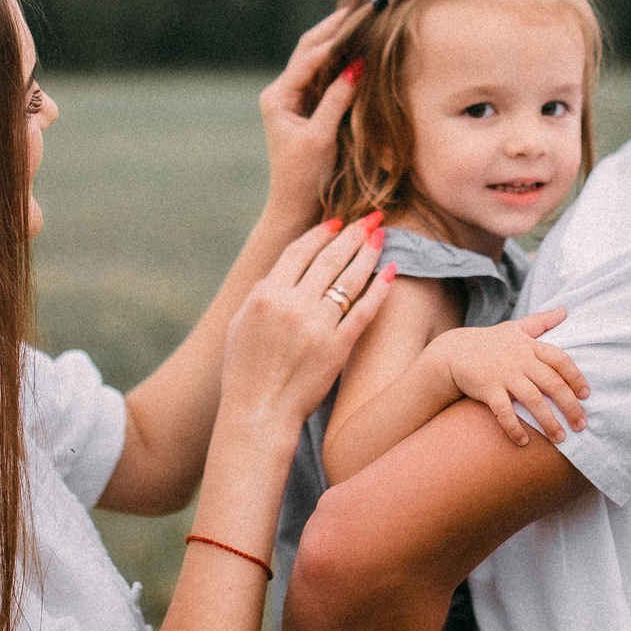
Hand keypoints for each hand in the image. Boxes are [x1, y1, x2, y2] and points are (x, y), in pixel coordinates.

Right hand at [219, 215, 391, 432]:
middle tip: (372, 216)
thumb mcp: (239, 326)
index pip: (298, 252)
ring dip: (368, 253)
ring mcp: (317, 326)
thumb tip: (277, 274)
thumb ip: (259, 295)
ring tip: (383, 235)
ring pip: (349, 279)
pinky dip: (380, 289)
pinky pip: (364, 311)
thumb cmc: (243, 373)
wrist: (258, 414)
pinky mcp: (337, 347)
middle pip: (329, 259)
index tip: (336, 222)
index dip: (320, 234)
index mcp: (265, 295)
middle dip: (353, 233)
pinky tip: (392, 271)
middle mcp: (292, 305)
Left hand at [259, 8, 360, 220]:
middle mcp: (282, 92)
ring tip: (361, 17)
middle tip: (361, 5)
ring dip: (338, 40)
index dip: (336, 37)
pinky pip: (325, 76)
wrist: (294, 206)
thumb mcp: (320, 138)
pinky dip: (341, 60)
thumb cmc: (304, 177)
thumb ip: (336, 100)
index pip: (309, 57)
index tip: (361, 19)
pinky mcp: (307, 107)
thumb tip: (357, 66)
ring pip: (317, 59)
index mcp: (278, 96)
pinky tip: (359, 47)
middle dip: (334, 28)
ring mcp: (294, 98)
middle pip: (310, 49)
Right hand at [433, 308, 589, 444]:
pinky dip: (514, 427)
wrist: (453, 351)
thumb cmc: (490, 341)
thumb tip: (565, 309)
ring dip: (548, 421)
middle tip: (582, 424)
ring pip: (533, 400)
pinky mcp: (487, 389)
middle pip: (552, 383)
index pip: (560, 360)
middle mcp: (520, 360)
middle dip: (570, 406)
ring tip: (560, 438)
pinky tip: (524, 442)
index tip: (586, 394)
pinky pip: (504, 412)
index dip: (576, 377)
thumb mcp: (516, 327)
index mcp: (530, 346)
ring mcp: (504, 375)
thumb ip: (542, 321)